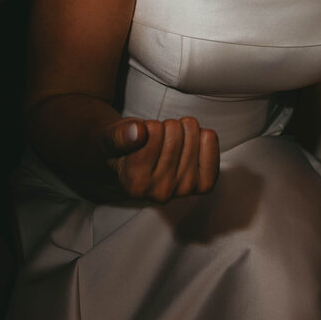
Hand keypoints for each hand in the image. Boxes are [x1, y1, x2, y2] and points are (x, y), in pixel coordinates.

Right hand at [102, 116, 219, 201]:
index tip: (142, 139)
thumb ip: (119, 136)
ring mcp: (184, 189)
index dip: (147, 126)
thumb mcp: (110, 139)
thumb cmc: (124, 150)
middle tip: (157, 141)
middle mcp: (160, 192)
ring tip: (170, 144)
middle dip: (165, 127)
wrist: (139, 168)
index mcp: (135, 184)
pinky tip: (189, 145)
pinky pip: (209, 140)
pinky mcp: (204, 183)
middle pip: (174, 130)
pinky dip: (202, 134)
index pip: (152, 131)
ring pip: (191, 131)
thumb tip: (137, 132)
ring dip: (181, 130)